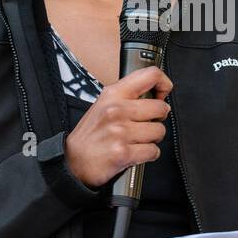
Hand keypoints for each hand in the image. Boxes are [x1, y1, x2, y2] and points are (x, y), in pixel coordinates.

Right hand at [64, 65, 173, 188]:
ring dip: (152, 139)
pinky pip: (153, 151)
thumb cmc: (90, 135)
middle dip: (158, 119)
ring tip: (137, 140)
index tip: (162, 95)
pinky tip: (136, 153)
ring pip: (159, 131)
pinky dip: (148, 155)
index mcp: (113, 94)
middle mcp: (117, 110)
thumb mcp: (104, 105)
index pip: (150, 75)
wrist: (73, 162)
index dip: (163, 84)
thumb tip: (156, 95)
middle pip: (160, 108)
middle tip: (146, 124)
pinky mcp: (123, 152)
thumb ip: (127, 97)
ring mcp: (120, 131)